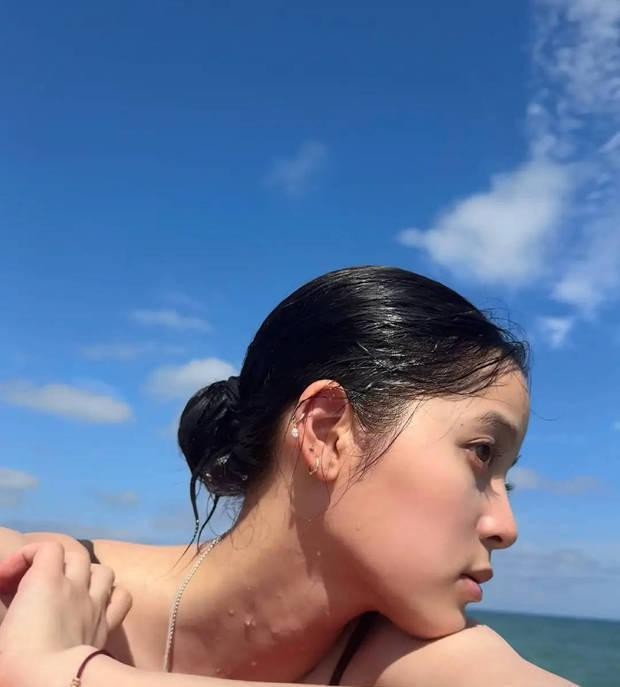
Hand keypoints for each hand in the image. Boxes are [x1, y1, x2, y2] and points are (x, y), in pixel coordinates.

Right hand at [0, 541, 131, 654]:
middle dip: (56, 563)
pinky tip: (98, 604)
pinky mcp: (108, 626)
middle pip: (76, 556)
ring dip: (89, 575)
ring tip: (71, 590)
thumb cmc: (15, 659)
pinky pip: (121, 598)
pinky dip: (112, 595)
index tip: (6, 579)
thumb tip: (15, 607)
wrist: (53, 685)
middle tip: (36, 585)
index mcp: (45, 582)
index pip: (47, 548)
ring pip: (103, 571)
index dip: (27, 555)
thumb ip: (5, 610)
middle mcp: (75, 586)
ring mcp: (95, 604)